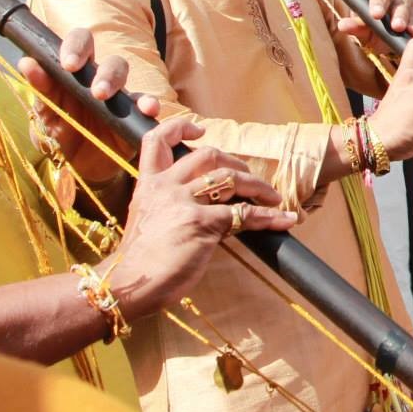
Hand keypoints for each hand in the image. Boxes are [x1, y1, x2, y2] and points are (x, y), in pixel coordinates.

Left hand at [21, 27, 148, 186]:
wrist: (82, 165)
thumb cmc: (65, 132)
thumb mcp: (48, 114)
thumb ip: (41, 88)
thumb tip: (26, 62)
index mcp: (77, 72)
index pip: (81, 43)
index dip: (77, 46)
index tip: (68, 65)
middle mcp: (101, 79)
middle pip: (110, 60)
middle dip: (104, 71)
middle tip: (95, 91)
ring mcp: (121, 96)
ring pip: (125, 76)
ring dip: (116, 81)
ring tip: (105, 97)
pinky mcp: (135, 116)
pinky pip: (145, 104)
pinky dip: (149, 104)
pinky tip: (148, 109)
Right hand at [105, 116, 297, 317]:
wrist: (128, 284)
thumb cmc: (140, 260)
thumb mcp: (149, 219)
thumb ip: (171, 203)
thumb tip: (210, 202)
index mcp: (148, 184)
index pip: (157, 140)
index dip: (180, 128)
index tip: (200, 129)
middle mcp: (165, 187)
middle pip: (207, 155)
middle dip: (236, 163)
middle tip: (249, 178)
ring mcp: (183, 203)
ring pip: (230, 179)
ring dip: (258, 186)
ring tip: (272, 198)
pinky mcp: (201, 223)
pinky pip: (244, 214)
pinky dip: (269, 217)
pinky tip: (284, 220)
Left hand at [336, 0, 412, 55]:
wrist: (397, 40)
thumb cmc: (374, 29)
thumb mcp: (363, 30)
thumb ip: (355, 27)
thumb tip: (342, 25)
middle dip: (380, 1)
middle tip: (376, 15)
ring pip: (403, 1)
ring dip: (400, 14)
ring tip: (397, 27)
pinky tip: (412, 31)